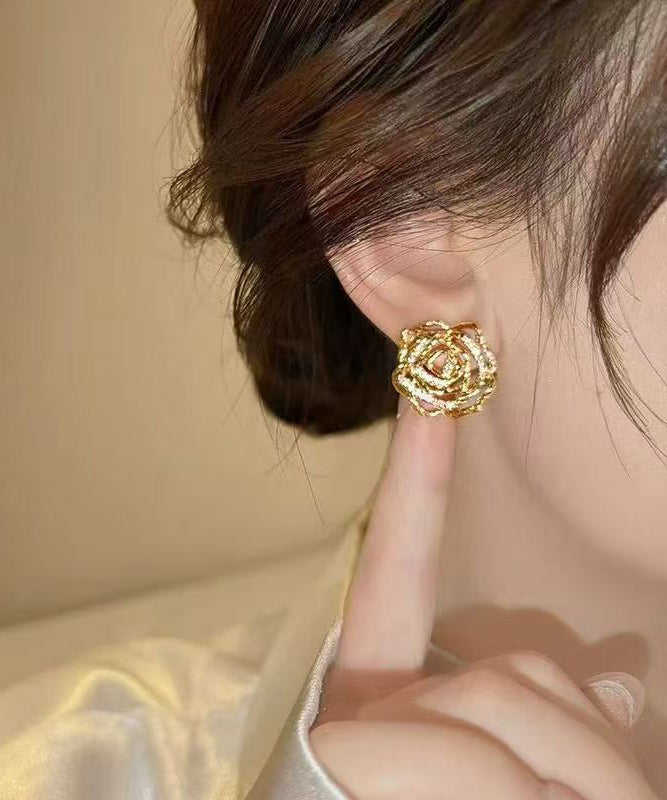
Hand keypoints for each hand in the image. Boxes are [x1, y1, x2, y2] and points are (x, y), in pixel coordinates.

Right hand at [310, 402, 655, 799]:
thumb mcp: (517, 769)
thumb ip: (553, 715)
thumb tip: (624, 684)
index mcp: (382, 686)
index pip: (398, 564)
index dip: (415, 477)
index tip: (426, 387)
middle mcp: (355, 701)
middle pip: (505, 673)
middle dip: (587, 748)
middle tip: (627, 791)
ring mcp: (349, 732)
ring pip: (499, 702)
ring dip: (572, 775)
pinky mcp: (347, 746)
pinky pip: (472, 747)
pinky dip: (516, 781)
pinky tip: (524, 799)